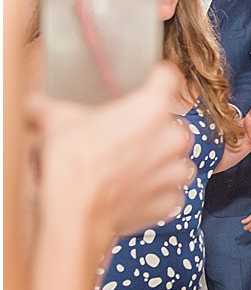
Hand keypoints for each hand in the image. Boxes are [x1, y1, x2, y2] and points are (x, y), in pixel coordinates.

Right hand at [32, 62, 194, 236]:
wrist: (75, 211)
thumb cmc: (71, 162)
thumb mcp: (56, 120)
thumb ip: (51, 106)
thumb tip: (36, 105)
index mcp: (152, 108)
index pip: (168, 78)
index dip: (157, 79)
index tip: (152, 82)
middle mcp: (174, 138)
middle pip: (172, 123)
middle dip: (152, 128)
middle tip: (123, 136)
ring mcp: (175, 172)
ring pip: (175, 159)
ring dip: (157, 160)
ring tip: (126, 165)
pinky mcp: (172, 201)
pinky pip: (169, 191)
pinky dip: (153, 191)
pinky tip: (130, 190)